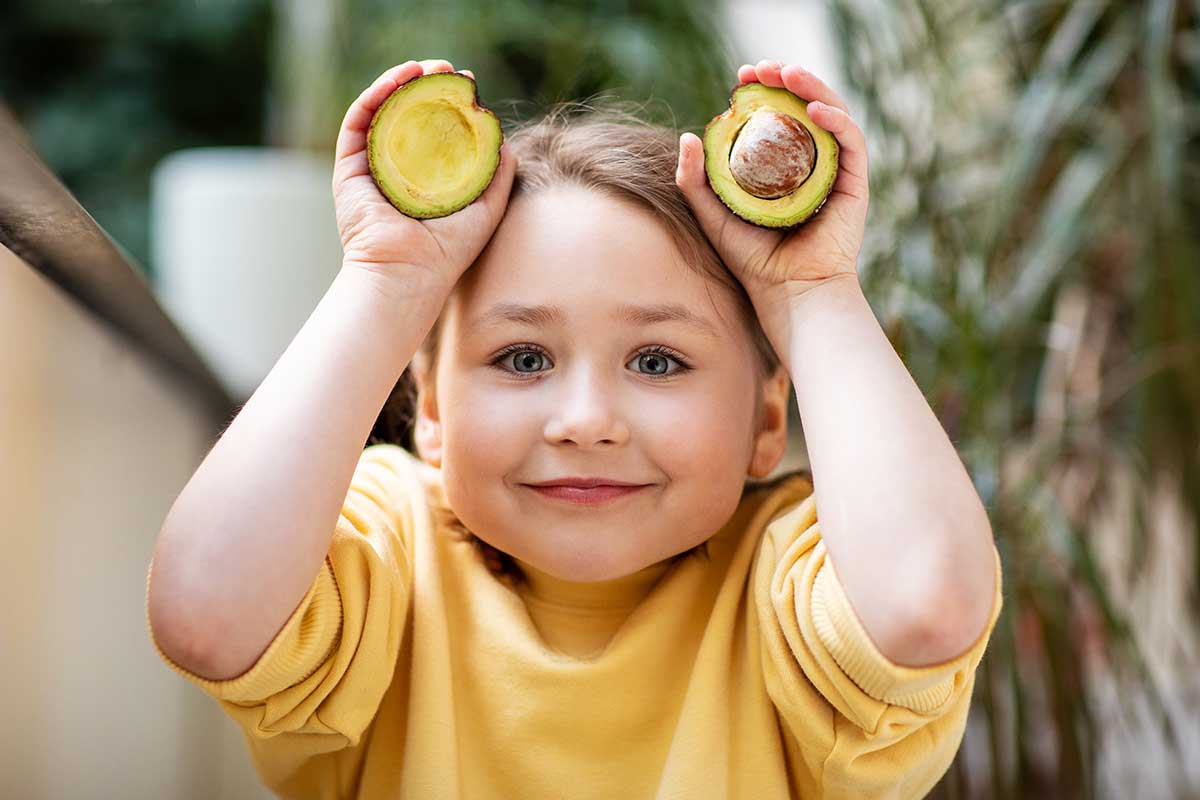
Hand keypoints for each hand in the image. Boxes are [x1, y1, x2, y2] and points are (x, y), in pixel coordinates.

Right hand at [332, 59, 516, 292]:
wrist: (407, 274)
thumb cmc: (447, 252)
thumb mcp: (485, 209)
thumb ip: (497, 176)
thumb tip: (505, 141)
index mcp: (424, 178)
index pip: (434, 130)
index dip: (449, 103)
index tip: (469, 86)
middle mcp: (395, 169)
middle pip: (408, 115)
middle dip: (427, 86)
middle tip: (449, 70)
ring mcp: (370, 166)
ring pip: (382, 111)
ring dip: (400, 82)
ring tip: (424, 67)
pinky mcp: (348, 168)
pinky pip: (358, 122)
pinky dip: (375, 95)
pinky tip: (397, 79)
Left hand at [675, 60, 868, 303]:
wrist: (787, 292)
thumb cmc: (751, 260)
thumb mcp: (713, 214)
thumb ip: (696, 180)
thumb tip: (688, 135)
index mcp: (783, 166)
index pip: (777, 117)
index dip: (763, 92)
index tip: (742, 79)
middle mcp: (811, 163)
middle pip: (805, 108)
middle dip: (785, 81)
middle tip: (761, 68)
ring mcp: (835, 171)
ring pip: (831, 114)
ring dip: (812, 87)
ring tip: (787, 74)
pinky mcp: (854, 183)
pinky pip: (850, 142)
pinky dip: (836, 119)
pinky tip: (814, 109)